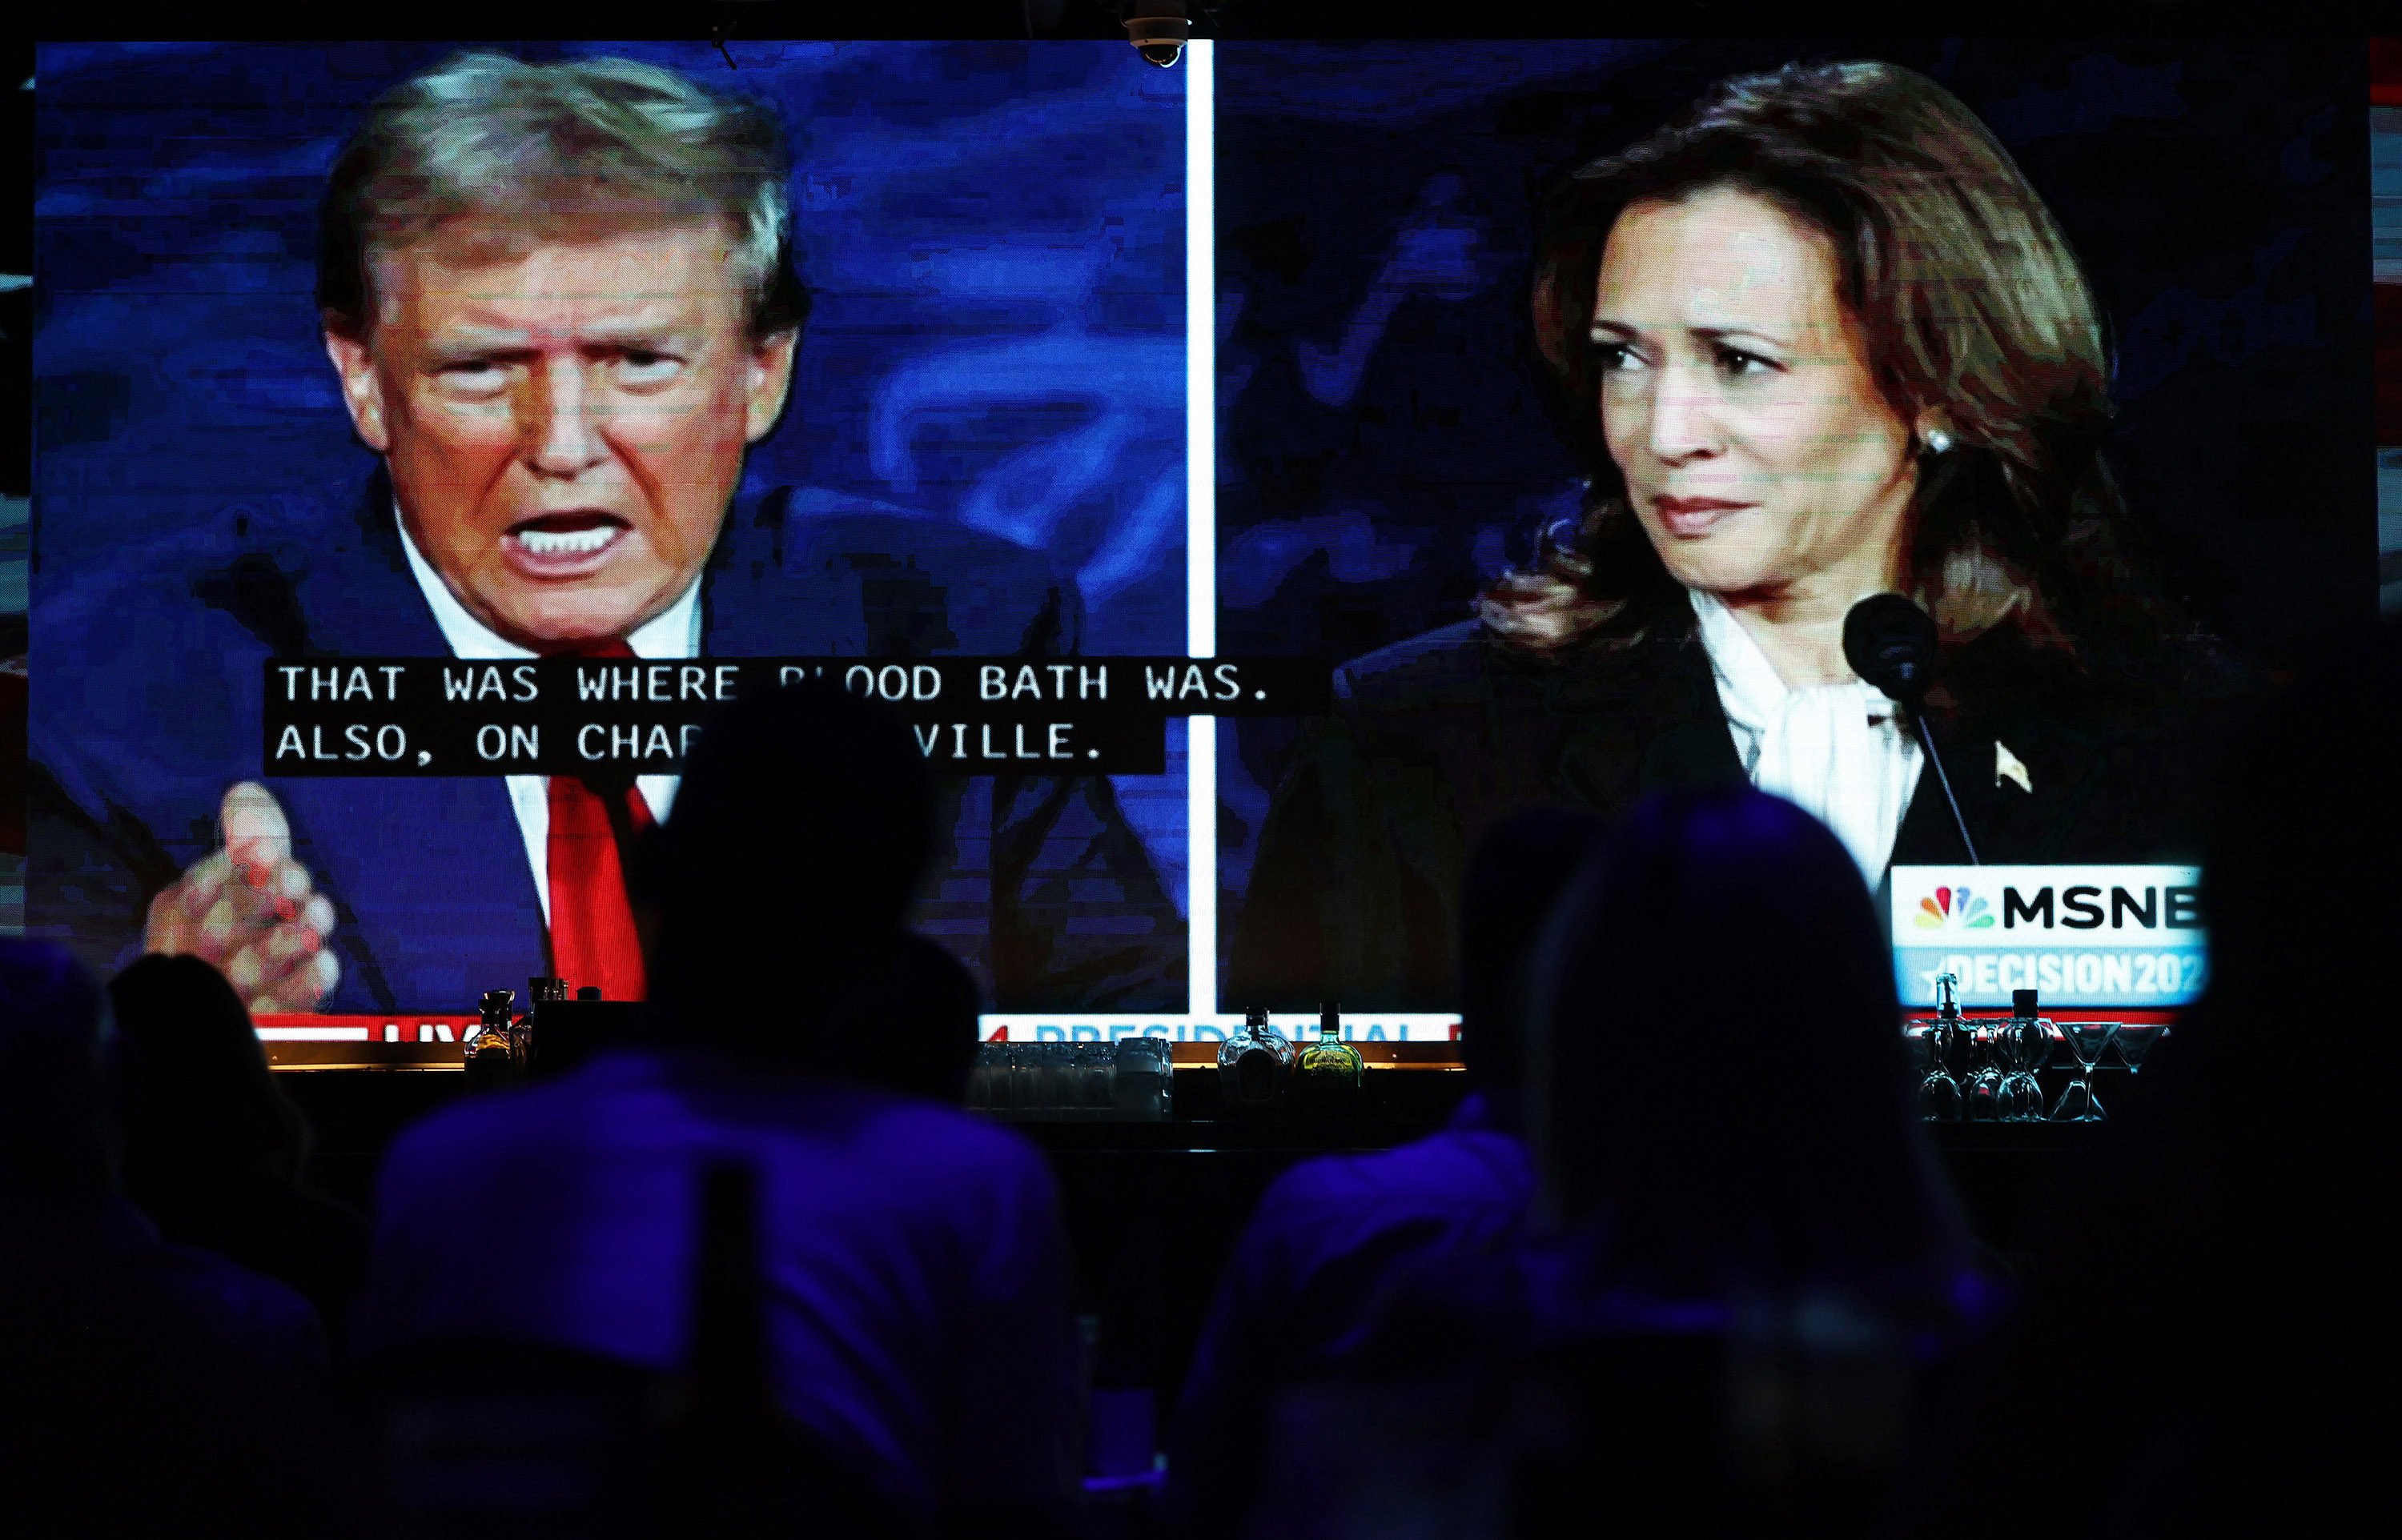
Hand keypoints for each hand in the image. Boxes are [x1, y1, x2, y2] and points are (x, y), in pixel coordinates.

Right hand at [144, 783, 340, 1013]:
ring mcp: (224, 997)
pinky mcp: (259, 1028)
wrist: (230, 1011)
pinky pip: (277, 1014)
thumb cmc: (244, 926)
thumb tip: (246, 791)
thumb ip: (250, 834)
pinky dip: (302, 987)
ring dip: (286, 941)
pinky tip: (326, 962)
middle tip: (296, 879)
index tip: (270, 853)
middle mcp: (195, 956)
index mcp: (182, 914)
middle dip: (261, 900)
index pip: (196, 893)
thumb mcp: (245, 876)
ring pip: (249, 972)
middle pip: (220, 930)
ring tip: (318, 914)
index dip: (232, 873)